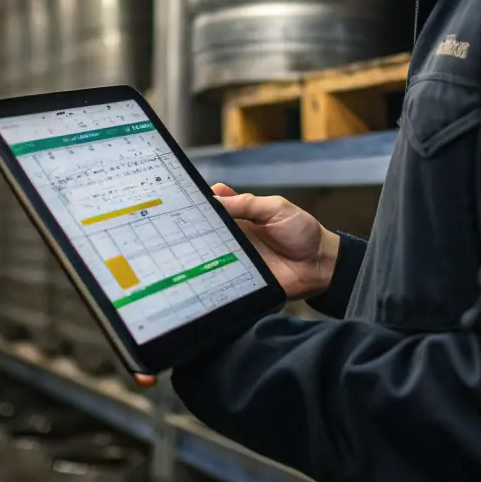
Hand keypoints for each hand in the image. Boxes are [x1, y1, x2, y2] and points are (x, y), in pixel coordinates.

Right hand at [133, 183, 338, 388]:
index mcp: (236, 219)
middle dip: (180, 235)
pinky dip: (204, 282)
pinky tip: (188, 280)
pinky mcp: (238, 284)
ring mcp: (232, 263)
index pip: (208, 212)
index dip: (190, 209)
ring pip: (203, 261)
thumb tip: (216, 197)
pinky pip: (217, 283)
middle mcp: (229, 241)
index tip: (167, 205)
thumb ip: (247, 204)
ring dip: (188, 259)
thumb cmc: (302, 231)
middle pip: (199, 237)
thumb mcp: (276, 208)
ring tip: (165, 256)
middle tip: (157, 232)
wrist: (323, 266)